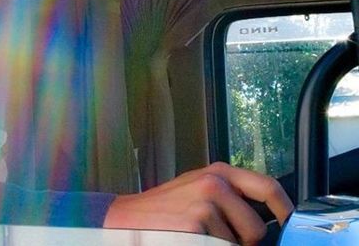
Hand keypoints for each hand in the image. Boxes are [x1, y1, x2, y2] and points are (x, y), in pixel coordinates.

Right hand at [103, 162, 292, 244]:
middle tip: (215, 237)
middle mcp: (214, 184)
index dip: (285, 210)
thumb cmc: (162, 211)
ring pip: (238, 244)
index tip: (289, 225)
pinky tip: (187, 241)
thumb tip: (268, 220)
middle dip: (243, 242)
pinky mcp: (195, 227)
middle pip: (256, 228)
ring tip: (195, 237)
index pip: (268, 187)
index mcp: (217, 173)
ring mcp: (205, 205)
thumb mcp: (196, 191)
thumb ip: (229, 197)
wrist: (123, 219)